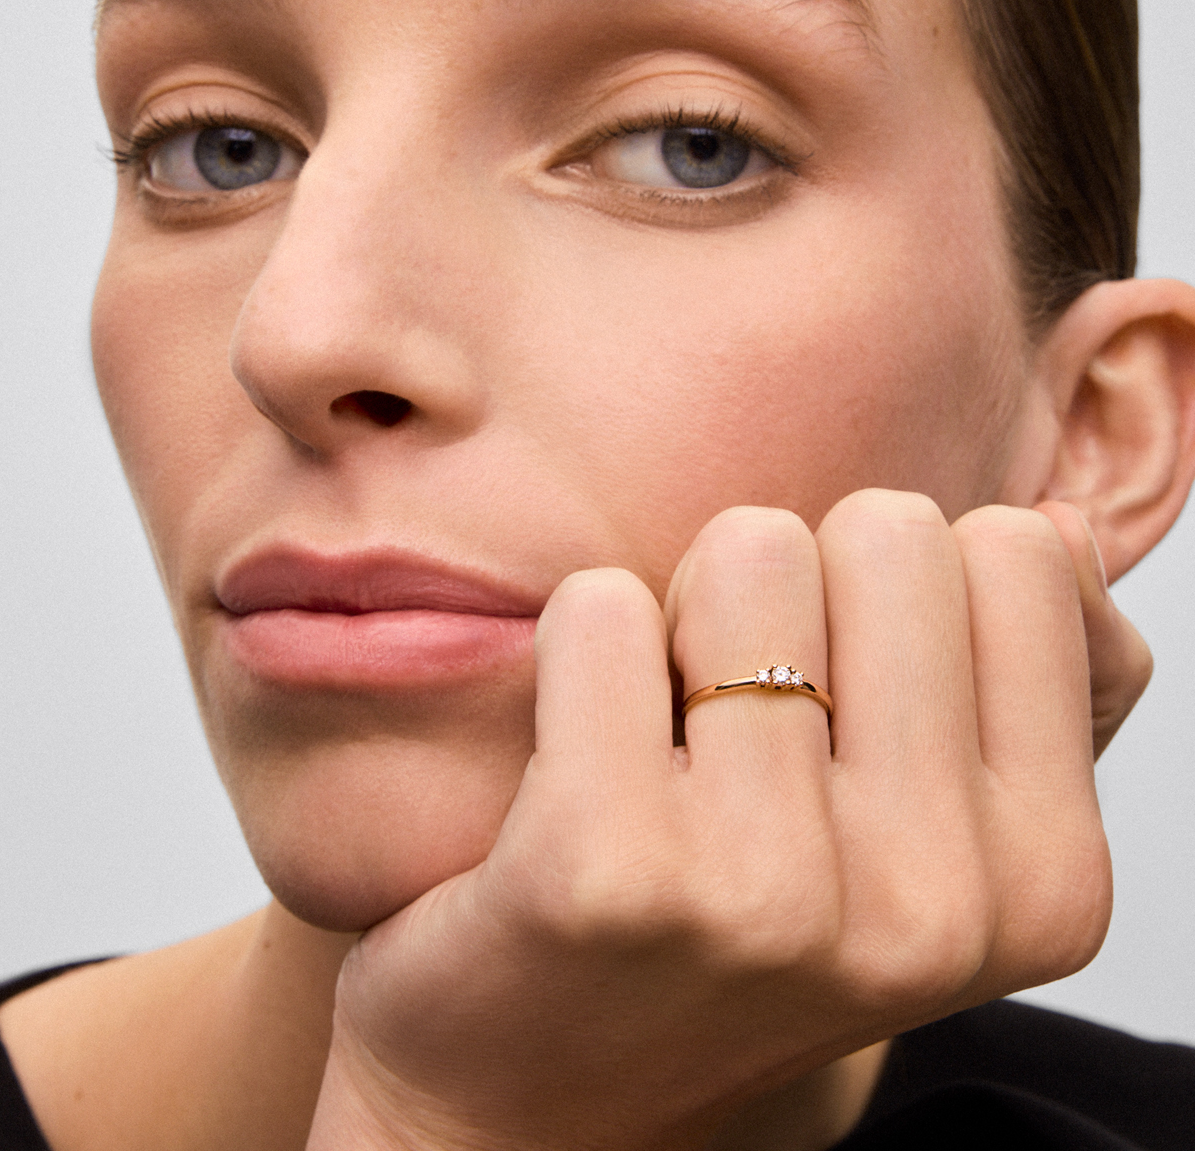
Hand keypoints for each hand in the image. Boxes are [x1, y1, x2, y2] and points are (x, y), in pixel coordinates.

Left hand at [307, 492, 1131, 1150]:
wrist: (557, 1097)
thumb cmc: (759, 923)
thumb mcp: (945, 833)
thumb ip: (1045, 681)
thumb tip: (1058, 522)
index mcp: (1046, 881)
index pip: (1016, 553)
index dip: (908, 594)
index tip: (853, 699)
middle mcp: (932, 905)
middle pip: (890, 531)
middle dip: (805, 588)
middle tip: (745, 714)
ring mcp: (771, 894)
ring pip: (751, 551)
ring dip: (689, 614)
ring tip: (668, 736)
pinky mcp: (609, 868)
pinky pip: (603, 608)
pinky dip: (579, 643)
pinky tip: (577, 757)